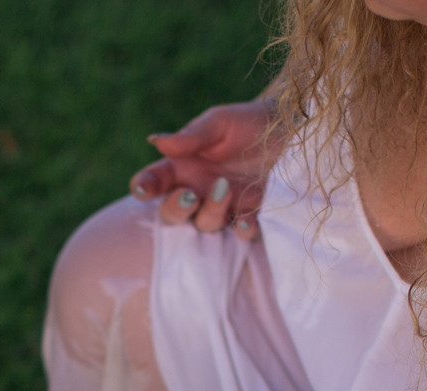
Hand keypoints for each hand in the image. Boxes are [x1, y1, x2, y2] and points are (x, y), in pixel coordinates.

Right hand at [128, 100, 274, 236]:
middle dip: (176, 209)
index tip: (142, 188)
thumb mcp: (218, 123)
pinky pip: (240, 231)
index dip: (143, 187)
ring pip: (205, 224)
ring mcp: (221, 205)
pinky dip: (243, 230)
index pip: (154, 181)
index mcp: (181, 167)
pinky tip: (247, 222)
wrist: (284, 128)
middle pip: (172, 213)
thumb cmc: (244, 122)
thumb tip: (156, 141)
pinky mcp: (248, 213)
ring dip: (212, 212)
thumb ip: (191, 136)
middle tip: (188, 195)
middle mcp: (196, 190)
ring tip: (226, 188)